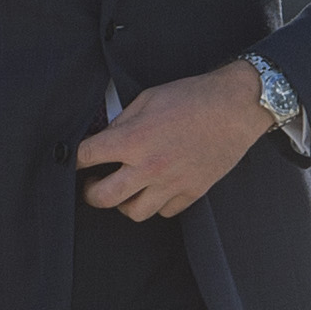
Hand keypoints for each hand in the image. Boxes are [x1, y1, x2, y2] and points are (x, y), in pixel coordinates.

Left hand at [75, 62, 272, 220]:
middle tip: (93, 184)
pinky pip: (164, 211)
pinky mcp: (192, 191)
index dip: (74, 159)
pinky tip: (156, 189)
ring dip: (124, 203)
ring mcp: (171, 183)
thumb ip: (123, 122)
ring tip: (125, 190)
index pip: (87, 157)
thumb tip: (105, 138)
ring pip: (133, 212)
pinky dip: (156, 203)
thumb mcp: (148, 98)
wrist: (236, 107)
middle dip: (90, 192)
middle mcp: (149, 166)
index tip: (75, 160)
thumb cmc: (193, 97)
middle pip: (103, 198)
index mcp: (134, 138)